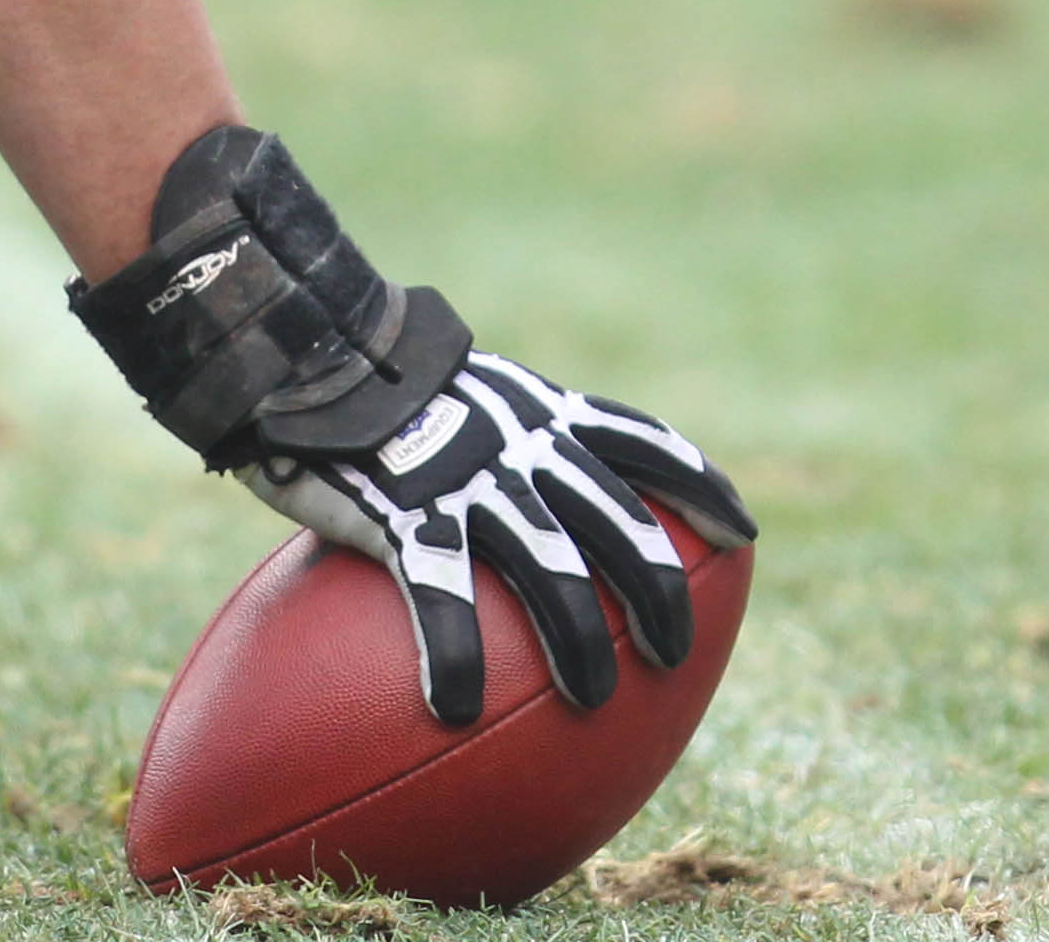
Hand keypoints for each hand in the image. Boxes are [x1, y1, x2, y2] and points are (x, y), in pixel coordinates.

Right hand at [244, 353, 751, 724]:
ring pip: (553, 570)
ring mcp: (473, 479)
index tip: (744, 530)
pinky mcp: (407, 512)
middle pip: (621, 524)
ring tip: (594, 702)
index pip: (644, 443)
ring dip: (582, 642)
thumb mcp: (454, 387)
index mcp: (542, 411)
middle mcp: (526, 445)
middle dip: (660, 594)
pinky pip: (443, 596)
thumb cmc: (369, 375)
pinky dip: (455, 655)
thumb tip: (497, 479)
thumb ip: (487, 430)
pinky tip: (455, 709)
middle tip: (674, 656)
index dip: (701, 486)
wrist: (304, 340)